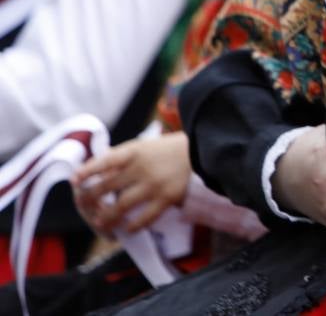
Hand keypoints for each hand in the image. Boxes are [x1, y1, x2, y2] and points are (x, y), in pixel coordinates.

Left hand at [74, 133, 191, 234]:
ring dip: (106, 217)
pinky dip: (132, 226)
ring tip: (99, 223)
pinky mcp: (167, 198)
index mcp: (134, 152)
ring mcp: (154, 184)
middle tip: (83, 205)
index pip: (105, 161)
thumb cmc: (166, 149)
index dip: (88, 171)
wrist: (200, 151)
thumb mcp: (142, 146)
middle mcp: (141, 168)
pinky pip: (145, 217)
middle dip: (90, 198)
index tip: (74, 180)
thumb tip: (95, 174)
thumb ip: (121, 158)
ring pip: (121, 206)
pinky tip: (126, 229)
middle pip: (107, 187)